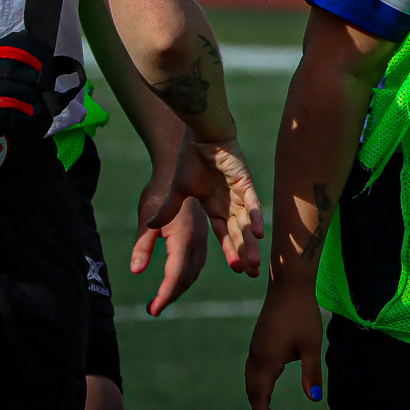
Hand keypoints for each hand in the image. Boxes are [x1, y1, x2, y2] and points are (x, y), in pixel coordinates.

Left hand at [131, 179, 209, 315]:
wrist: (178, 167)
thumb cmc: (158, 191)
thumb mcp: (146, 219)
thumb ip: (142, 245)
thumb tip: (136, 271)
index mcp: (184, 237)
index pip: (175, 275)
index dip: (165, 294)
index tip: (152, 310)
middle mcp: (198, 240)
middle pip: (187, 277)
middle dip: (171, 295)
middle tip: (154, 308)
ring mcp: (203, 236)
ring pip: (195, 271)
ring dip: (181, 287)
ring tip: (164, 298)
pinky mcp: (202, 233)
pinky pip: (198, 261)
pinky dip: (188, 275)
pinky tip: (179, 280)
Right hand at [145, 131, 263, 277]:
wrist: (199, 135)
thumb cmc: (190, 158)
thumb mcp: (178, 190)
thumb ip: (169, 209)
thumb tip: (151, 227)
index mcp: (215, 207)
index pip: (225, 234)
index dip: (231, 251)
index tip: (237, 270)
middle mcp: (230, 204)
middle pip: (239, 233)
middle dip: (245, 253)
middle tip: (252, 273)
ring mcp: (239, 193)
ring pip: (247, 223)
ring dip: (250, 241)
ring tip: (254, 262)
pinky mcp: (244, 181)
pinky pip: (251, 202)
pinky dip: (254, 217)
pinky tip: (258, 233)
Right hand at [244, 280, 324, 409]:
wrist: (288, 284)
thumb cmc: (302, 313)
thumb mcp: (311, 345)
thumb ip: (311, 372)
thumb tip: (315, 399)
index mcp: (267, 360)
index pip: (261, 395)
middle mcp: (256, 356)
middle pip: (254, 392)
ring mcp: (255, 349)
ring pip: (253, 382)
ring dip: (260, 400)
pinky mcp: (259, 342)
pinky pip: (254, 371)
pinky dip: (259, 387)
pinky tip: (267, 390)